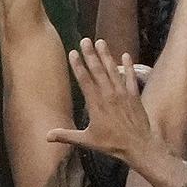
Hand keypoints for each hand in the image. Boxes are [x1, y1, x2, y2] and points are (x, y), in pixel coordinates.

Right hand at [46, 40, 166, 167]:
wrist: (140, 146)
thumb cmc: (112, 144)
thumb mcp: (86, 141)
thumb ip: (66, 136)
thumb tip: (46, 136)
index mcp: (96, 104)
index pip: (84, 80)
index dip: (78, 66)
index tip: (72, 53)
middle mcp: (109, 95)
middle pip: (98, 71)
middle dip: (90, 54)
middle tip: (85, 40)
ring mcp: (123, 94)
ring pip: (113, 71)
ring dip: (106, 55)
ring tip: (101, 41)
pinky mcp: (134, 96)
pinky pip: (131, 78)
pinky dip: (128, 66)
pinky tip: (125, 55)